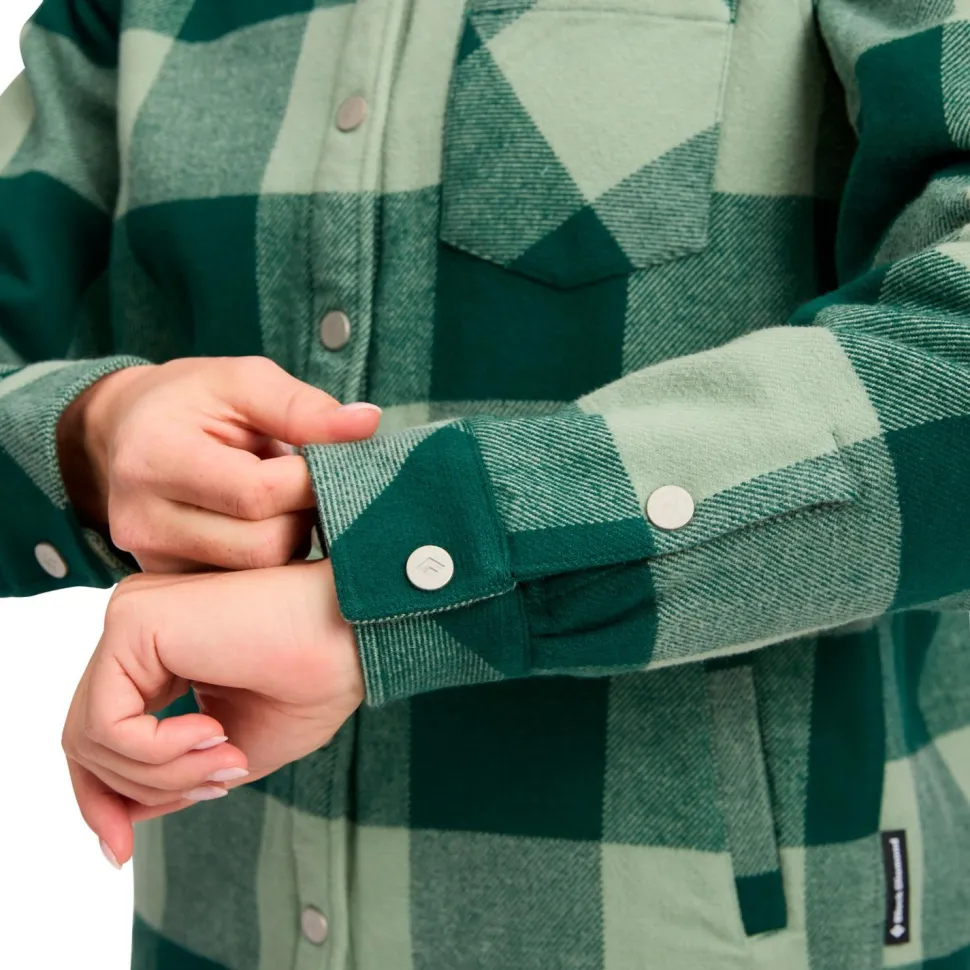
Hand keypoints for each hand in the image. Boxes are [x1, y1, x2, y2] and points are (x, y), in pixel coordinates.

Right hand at [56, 357, 380, 570]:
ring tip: (287, 503)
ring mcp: (151, 561)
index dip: (308, 482)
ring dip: (292, 539)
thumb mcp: (244, 382)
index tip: (327, 462)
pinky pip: (242, 590)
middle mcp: (142, 519)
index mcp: (154, 457)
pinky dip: (270, 561)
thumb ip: (304, 407)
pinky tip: (270, 526)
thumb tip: (367, 423)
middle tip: (310, 486)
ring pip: (259, 575)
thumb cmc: (192, 401)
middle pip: (262, 545)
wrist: (129, 431)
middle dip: (303, 516)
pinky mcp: (168, 583)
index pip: (256, 494)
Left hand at [61, 559, 362, 866]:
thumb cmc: (312, 682)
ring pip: (92, 737)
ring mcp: (129, 620)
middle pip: (86, 739)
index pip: (101, 733)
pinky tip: (215, 733)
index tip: (121, 853)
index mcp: (158, 651)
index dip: (102, 798)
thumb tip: (116, 817)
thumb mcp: (230, 751)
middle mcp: (135, 631)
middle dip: (138, 792)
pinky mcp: (133, 620)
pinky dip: (158, 751)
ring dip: (162, 775)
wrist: (352, 635)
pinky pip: (108, 722)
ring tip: (229, 762)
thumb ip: (171, 776)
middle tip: (216, 790)